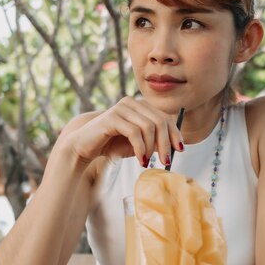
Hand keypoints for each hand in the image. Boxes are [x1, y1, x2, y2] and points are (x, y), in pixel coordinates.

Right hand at [65, 97, 183, 166]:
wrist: (85, 146)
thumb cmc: (112, 143)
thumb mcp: (138, 143)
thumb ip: (154, 141)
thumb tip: (176, 146)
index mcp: (140, 105)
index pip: (165, 117)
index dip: (175, 134)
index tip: (179, 150)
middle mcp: (132, 102)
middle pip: (159, 121)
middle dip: (165, 143)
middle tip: (166, 161)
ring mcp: (122, 108)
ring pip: (148, 127)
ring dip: (152, 148)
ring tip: (148, 162)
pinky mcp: (112, 117)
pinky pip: (134, 133)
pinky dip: (141, 149)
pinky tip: (141, 160)